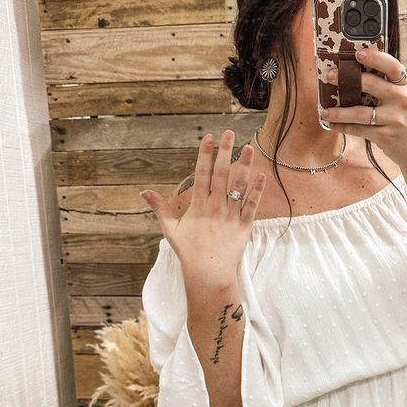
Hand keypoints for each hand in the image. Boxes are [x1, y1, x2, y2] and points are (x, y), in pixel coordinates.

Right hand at [139, 129, 265, 283]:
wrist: (208, 273)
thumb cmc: (189, 252)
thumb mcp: (171, 229)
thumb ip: (160, 208)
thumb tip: (144, 192)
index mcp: (198, 205)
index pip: (202, 173)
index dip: (205, 154)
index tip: (208, 137)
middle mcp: (215, 207)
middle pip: (221, 174)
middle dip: (224, 151)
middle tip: (228, 133)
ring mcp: (231, 215)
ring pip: (239, 186)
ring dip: (245, 165)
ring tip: (249, 147)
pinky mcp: (244, 226)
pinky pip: (252, 204)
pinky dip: (257, 190)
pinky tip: (262, 174)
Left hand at [321, 46, 406, 166]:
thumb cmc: (406, 119)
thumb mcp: (403, 99)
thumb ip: (386, 87)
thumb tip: (352, 76)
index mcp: (405, 86)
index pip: (392, 66)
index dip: (375, 58)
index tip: (357, 53)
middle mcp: (402, 100)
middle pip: (372, 85)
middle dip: (347, 79)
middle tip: (330, 76)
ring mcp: (394, 119)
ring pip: (361, 112)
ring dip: (339, 112)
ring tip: (325, 110)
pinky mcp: (385, 136)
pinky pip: (359, 130)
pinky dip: (343, 127)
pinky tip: (332, 124)